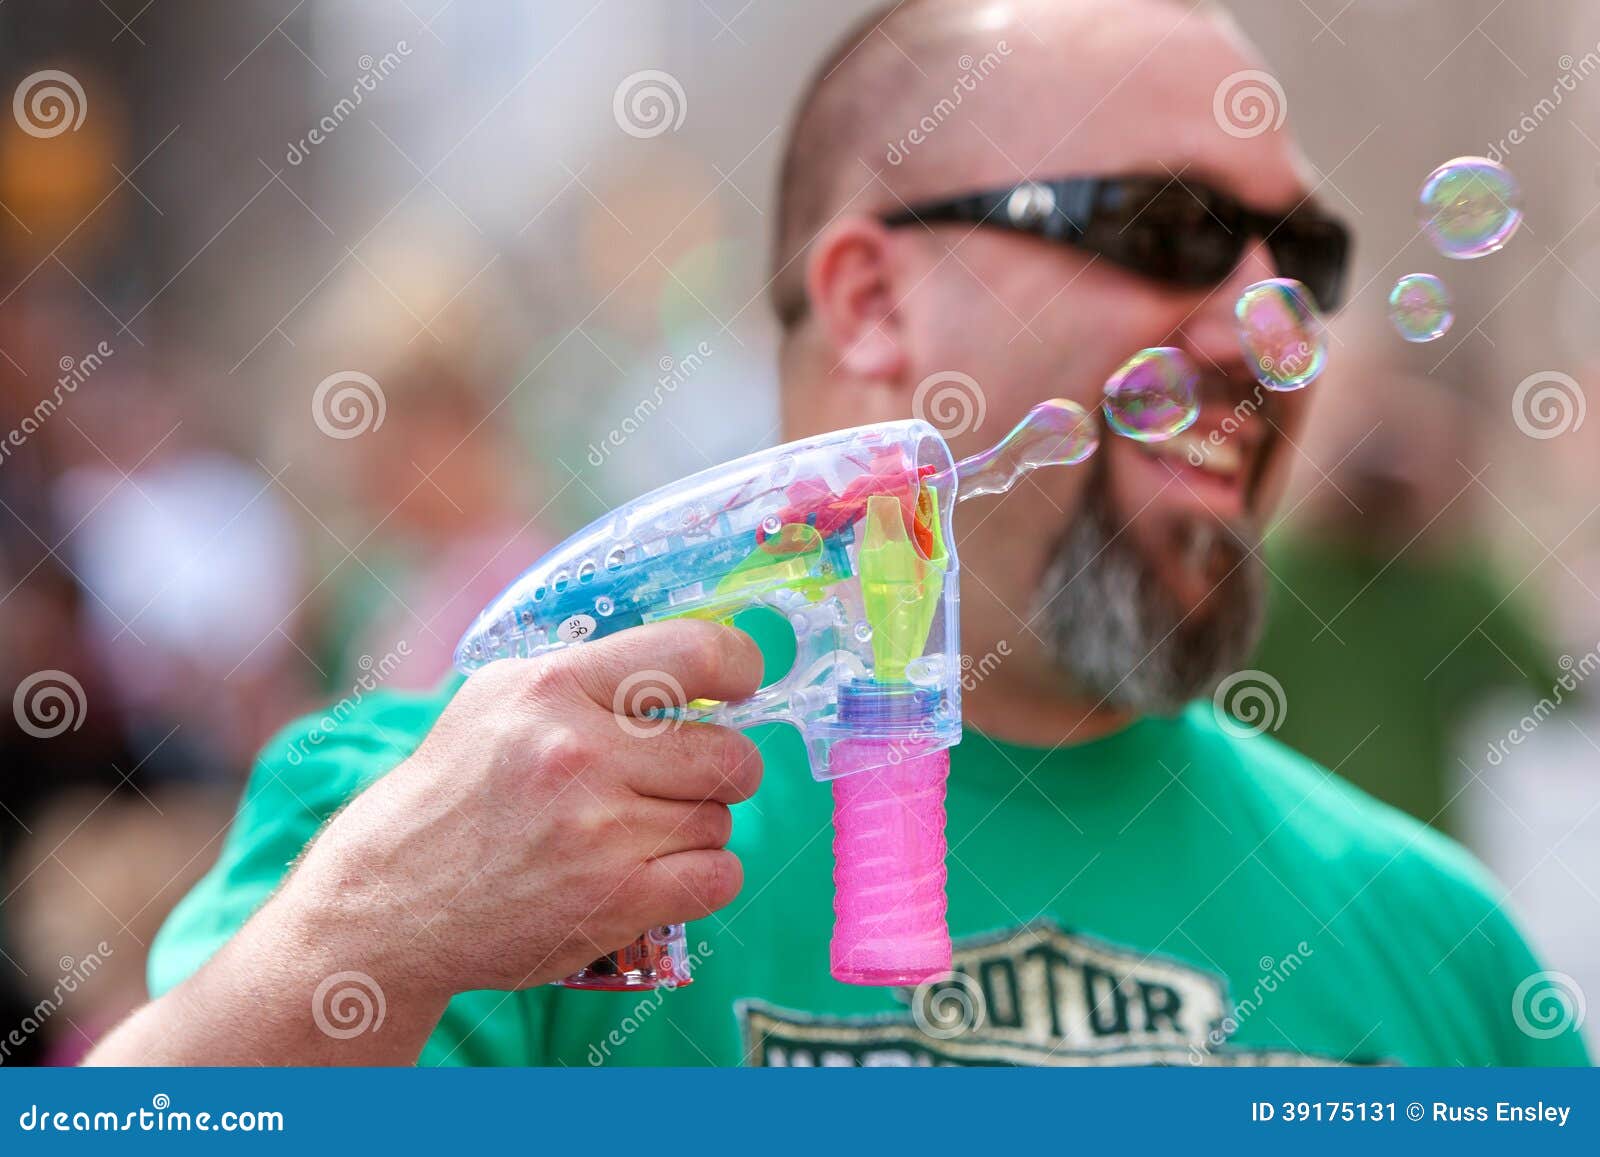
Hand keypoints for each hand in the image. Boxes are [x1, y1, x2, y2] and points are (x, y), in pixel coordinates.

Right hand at [285, 619, 764, 999]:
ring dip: (697, 826)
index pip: (694, 653)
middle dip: (723, 766)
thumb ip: (591, 672)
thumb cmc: (457, 788)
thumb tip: (699, 658)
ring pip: (720, 819)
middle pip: (729, 752)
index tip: (744, 680)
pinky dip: (702, 877)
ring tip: (641, 831)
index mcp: (554, 687)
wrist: (391, 899)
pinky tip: (659, 870)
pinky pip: (719, 877)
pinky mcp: (614, 900)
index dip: (740, 664)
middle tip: (687, 777)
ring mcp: (599, 831)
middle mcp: (578, 753)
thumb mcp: (500, 696)